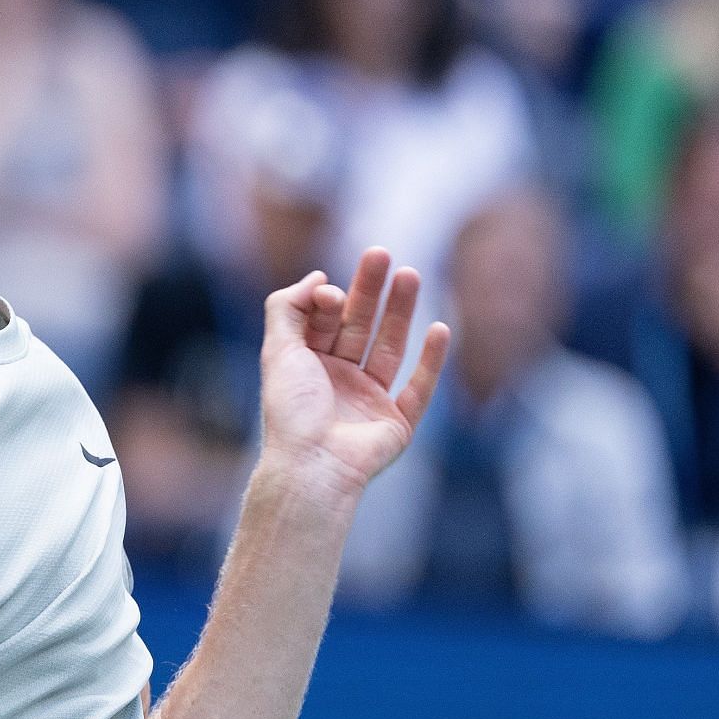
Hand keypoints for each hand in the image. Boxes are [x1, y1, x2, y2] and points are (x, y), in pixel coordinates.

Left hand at [258, 247, 450, 500]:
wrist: (312, 465)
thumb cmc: (292, 411)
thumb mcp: (277, 350)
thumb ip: (288, 307)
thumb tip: (318, 277)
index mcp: (307, 367)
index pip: (325, 321)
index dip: (329, 300)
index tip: (331, 291)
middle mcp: (337, 381)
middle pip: (359, 326)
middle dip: (371, 290)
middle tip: (381, 253)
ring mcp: (368, 402)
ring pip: (390, 349)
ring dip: (401, 312)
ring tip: (411, 274)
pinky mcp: (396, 423)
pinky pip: (419, 388)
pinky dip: (431, 361)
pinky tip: (440, 329)